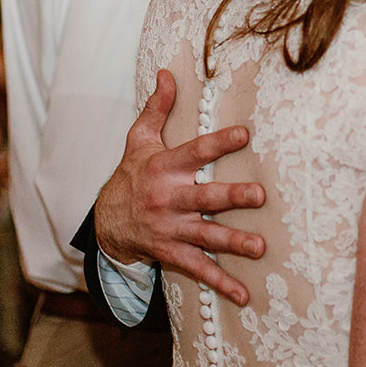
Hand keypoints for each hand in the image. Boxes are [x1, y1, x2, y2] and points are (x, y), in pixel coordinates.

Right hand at [93, 69, 266, 305]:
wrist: (106, 223)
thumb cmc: (131, 174)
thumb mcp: (138, 140)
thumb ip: (157, 108)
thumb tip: (168, 72)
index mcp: (164, 168)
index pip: (194, 152)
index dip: (219, 142)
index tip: (245, 134)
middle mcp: (168, 199)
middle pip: (204, 198)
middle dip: (231, 198)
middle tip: (258, 196)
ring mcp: (170, 229)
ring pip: (205, 236)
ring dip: (233, 243)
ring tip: (259, 247)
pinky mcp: (171, 253)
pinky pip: (198, 270)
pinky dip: (221, 284)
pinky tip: (244, 294)